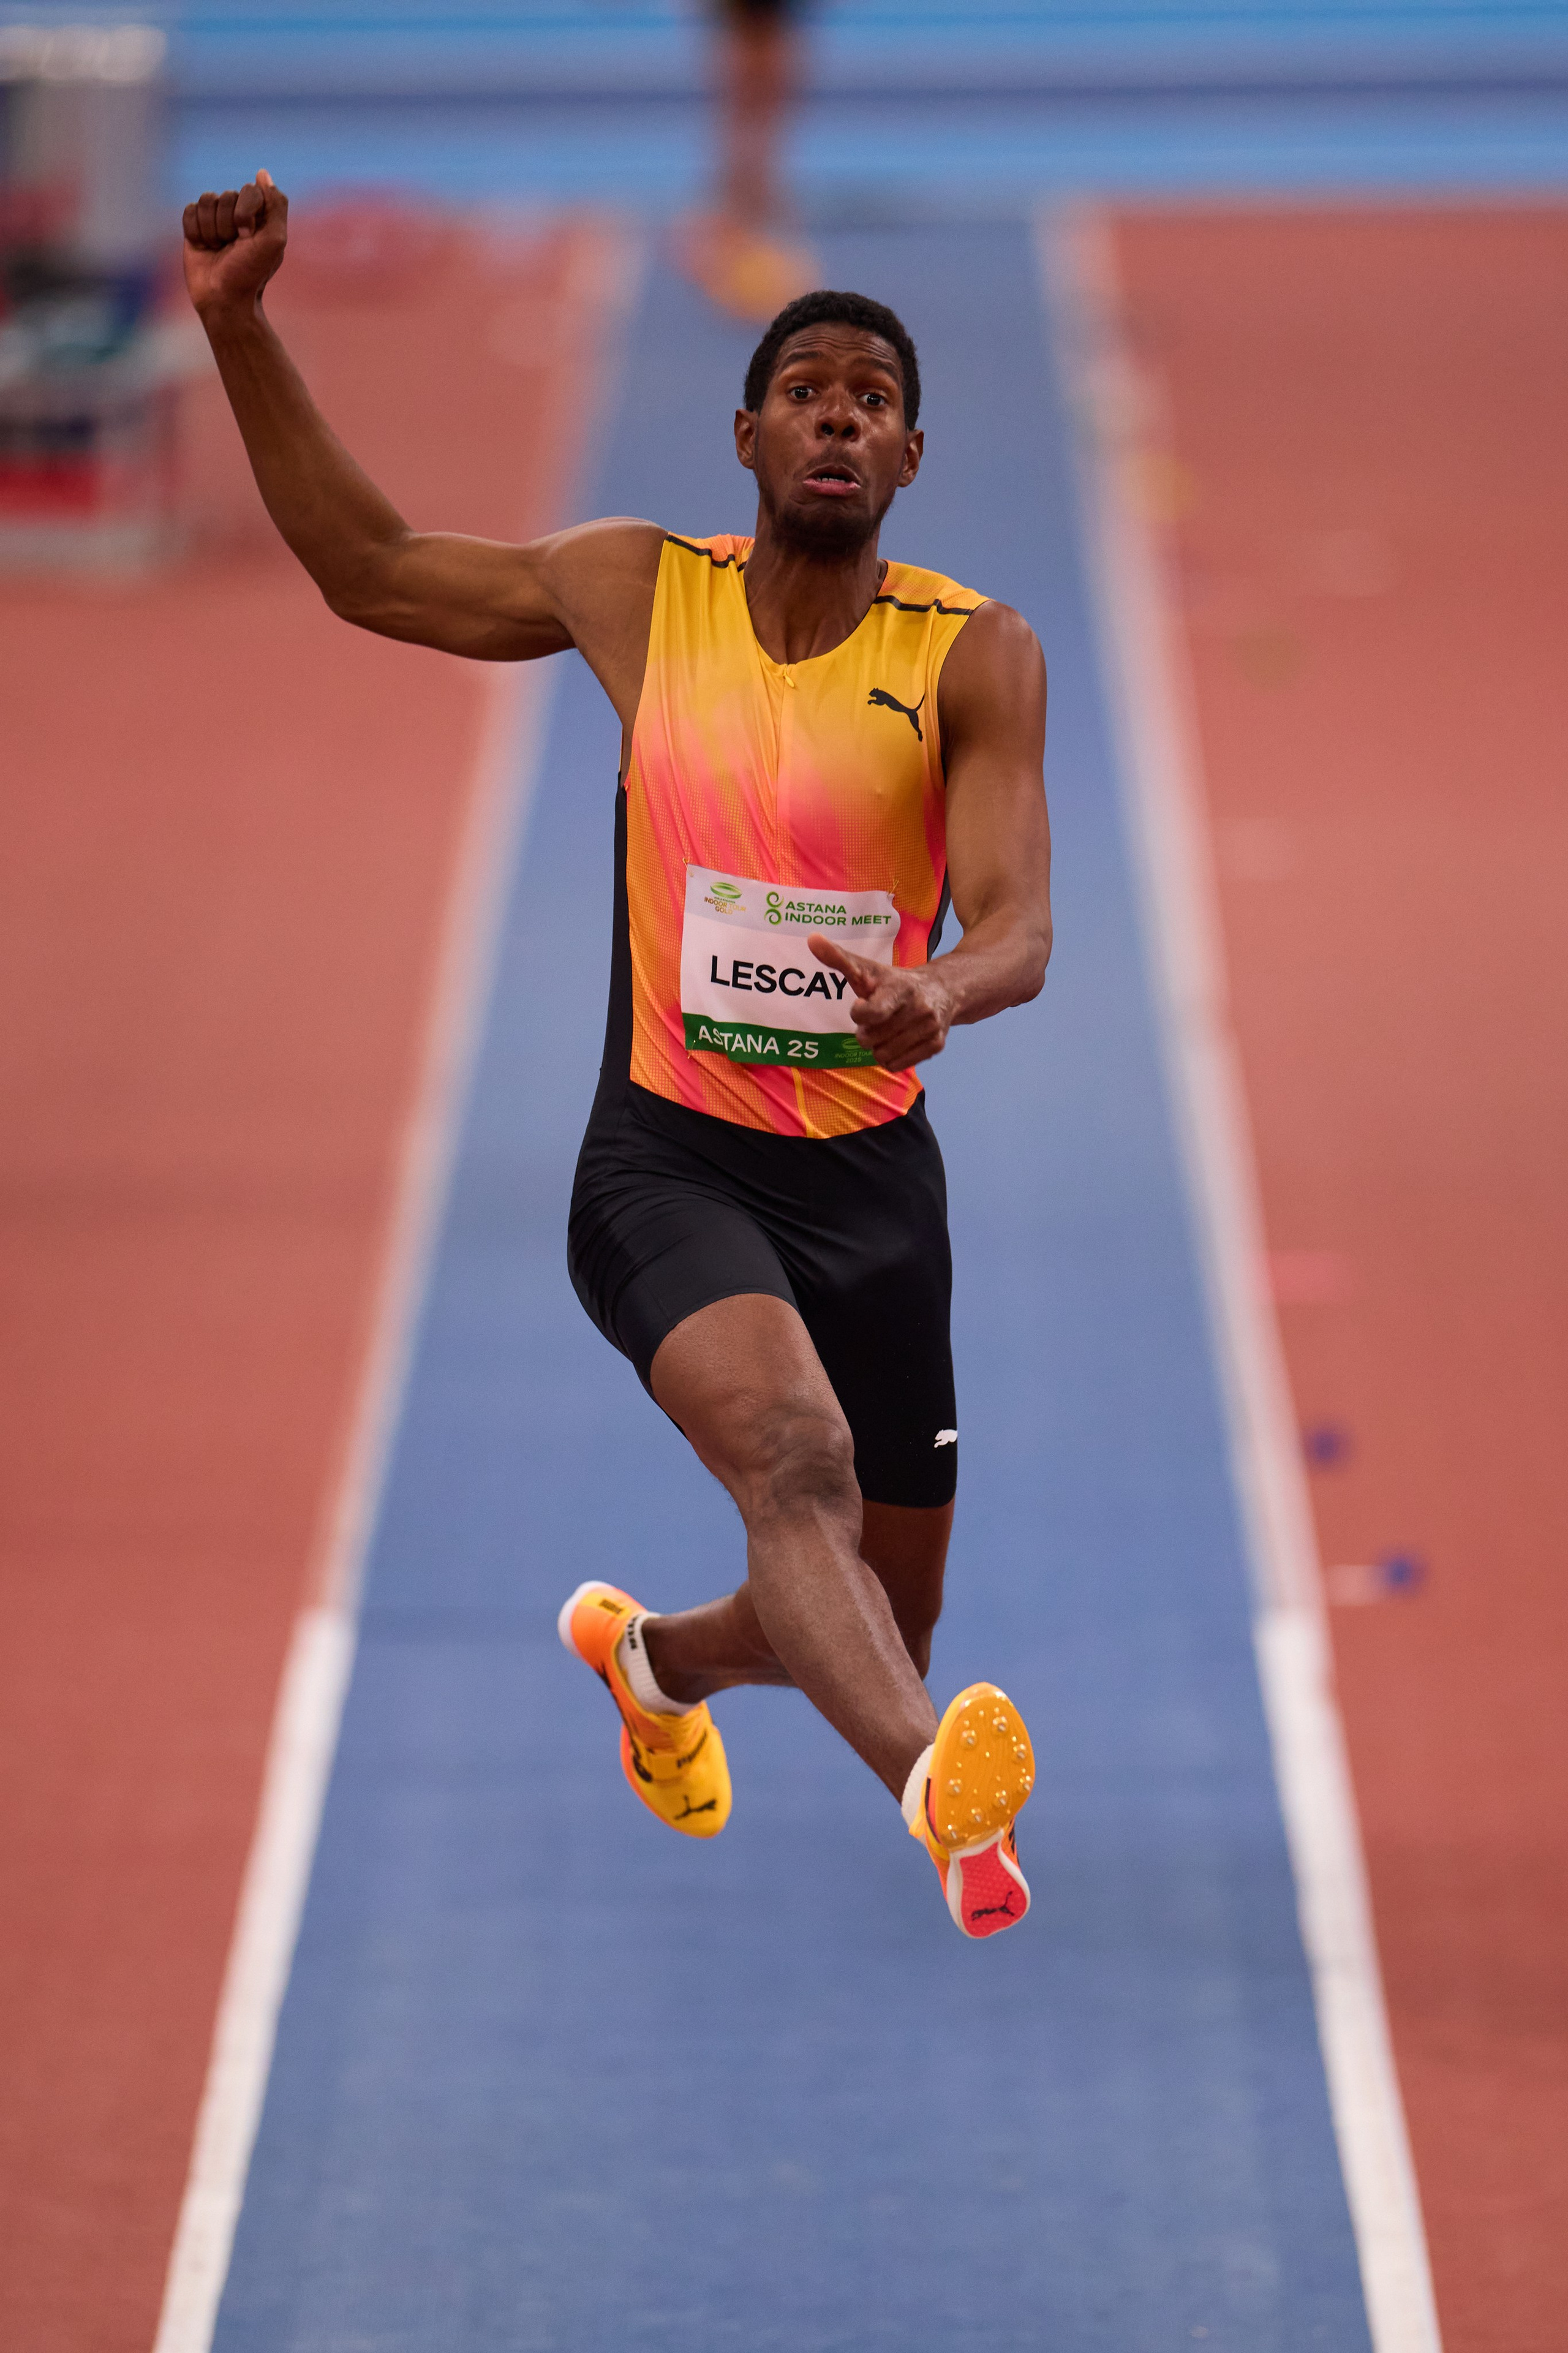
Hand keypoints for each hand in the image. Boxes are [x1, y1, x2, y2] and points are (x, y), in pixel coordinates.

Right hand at [182, 170, 287, 318]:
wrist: (224, 299)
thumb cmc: (251, 273)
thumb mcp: (275, 240)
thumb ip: (276, 204)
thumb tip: (262, 173)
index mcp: (260, 214)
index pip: (250, 190)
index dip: (246, 213)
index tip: (248, 237)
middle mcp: (238, 212)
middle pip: (226, 196)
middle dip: (227, 225)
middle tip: (233, 247)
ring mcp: (215, 218)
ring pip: (206, 201)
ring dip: (212, 230)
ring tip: (219, 249)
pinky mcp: (194, 227)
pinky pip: (189, 211)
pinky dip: (196, 231)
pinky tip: (204, 248)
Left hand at [807, 934, 955, 1070]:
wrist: (943, 990)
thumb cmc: (895, 982)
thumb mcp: (868, 969)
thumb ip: (839, 958)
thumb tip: (812, 939)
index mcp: (899, 988)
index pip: (871, 1013)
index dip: (858, 1014)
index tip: (861, 1004)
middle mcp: (918, 1008)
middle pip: (870, 1039)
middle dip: (866, 1031)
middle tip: (876, 1019)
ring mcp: (929, 1028)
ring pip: (882, 1056)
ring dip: (878, 1047)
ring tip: (888, 1030)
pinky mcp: (936, 1045)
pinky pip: (897, 1066)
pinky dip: (891, 1058)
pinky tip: (898, 1041)